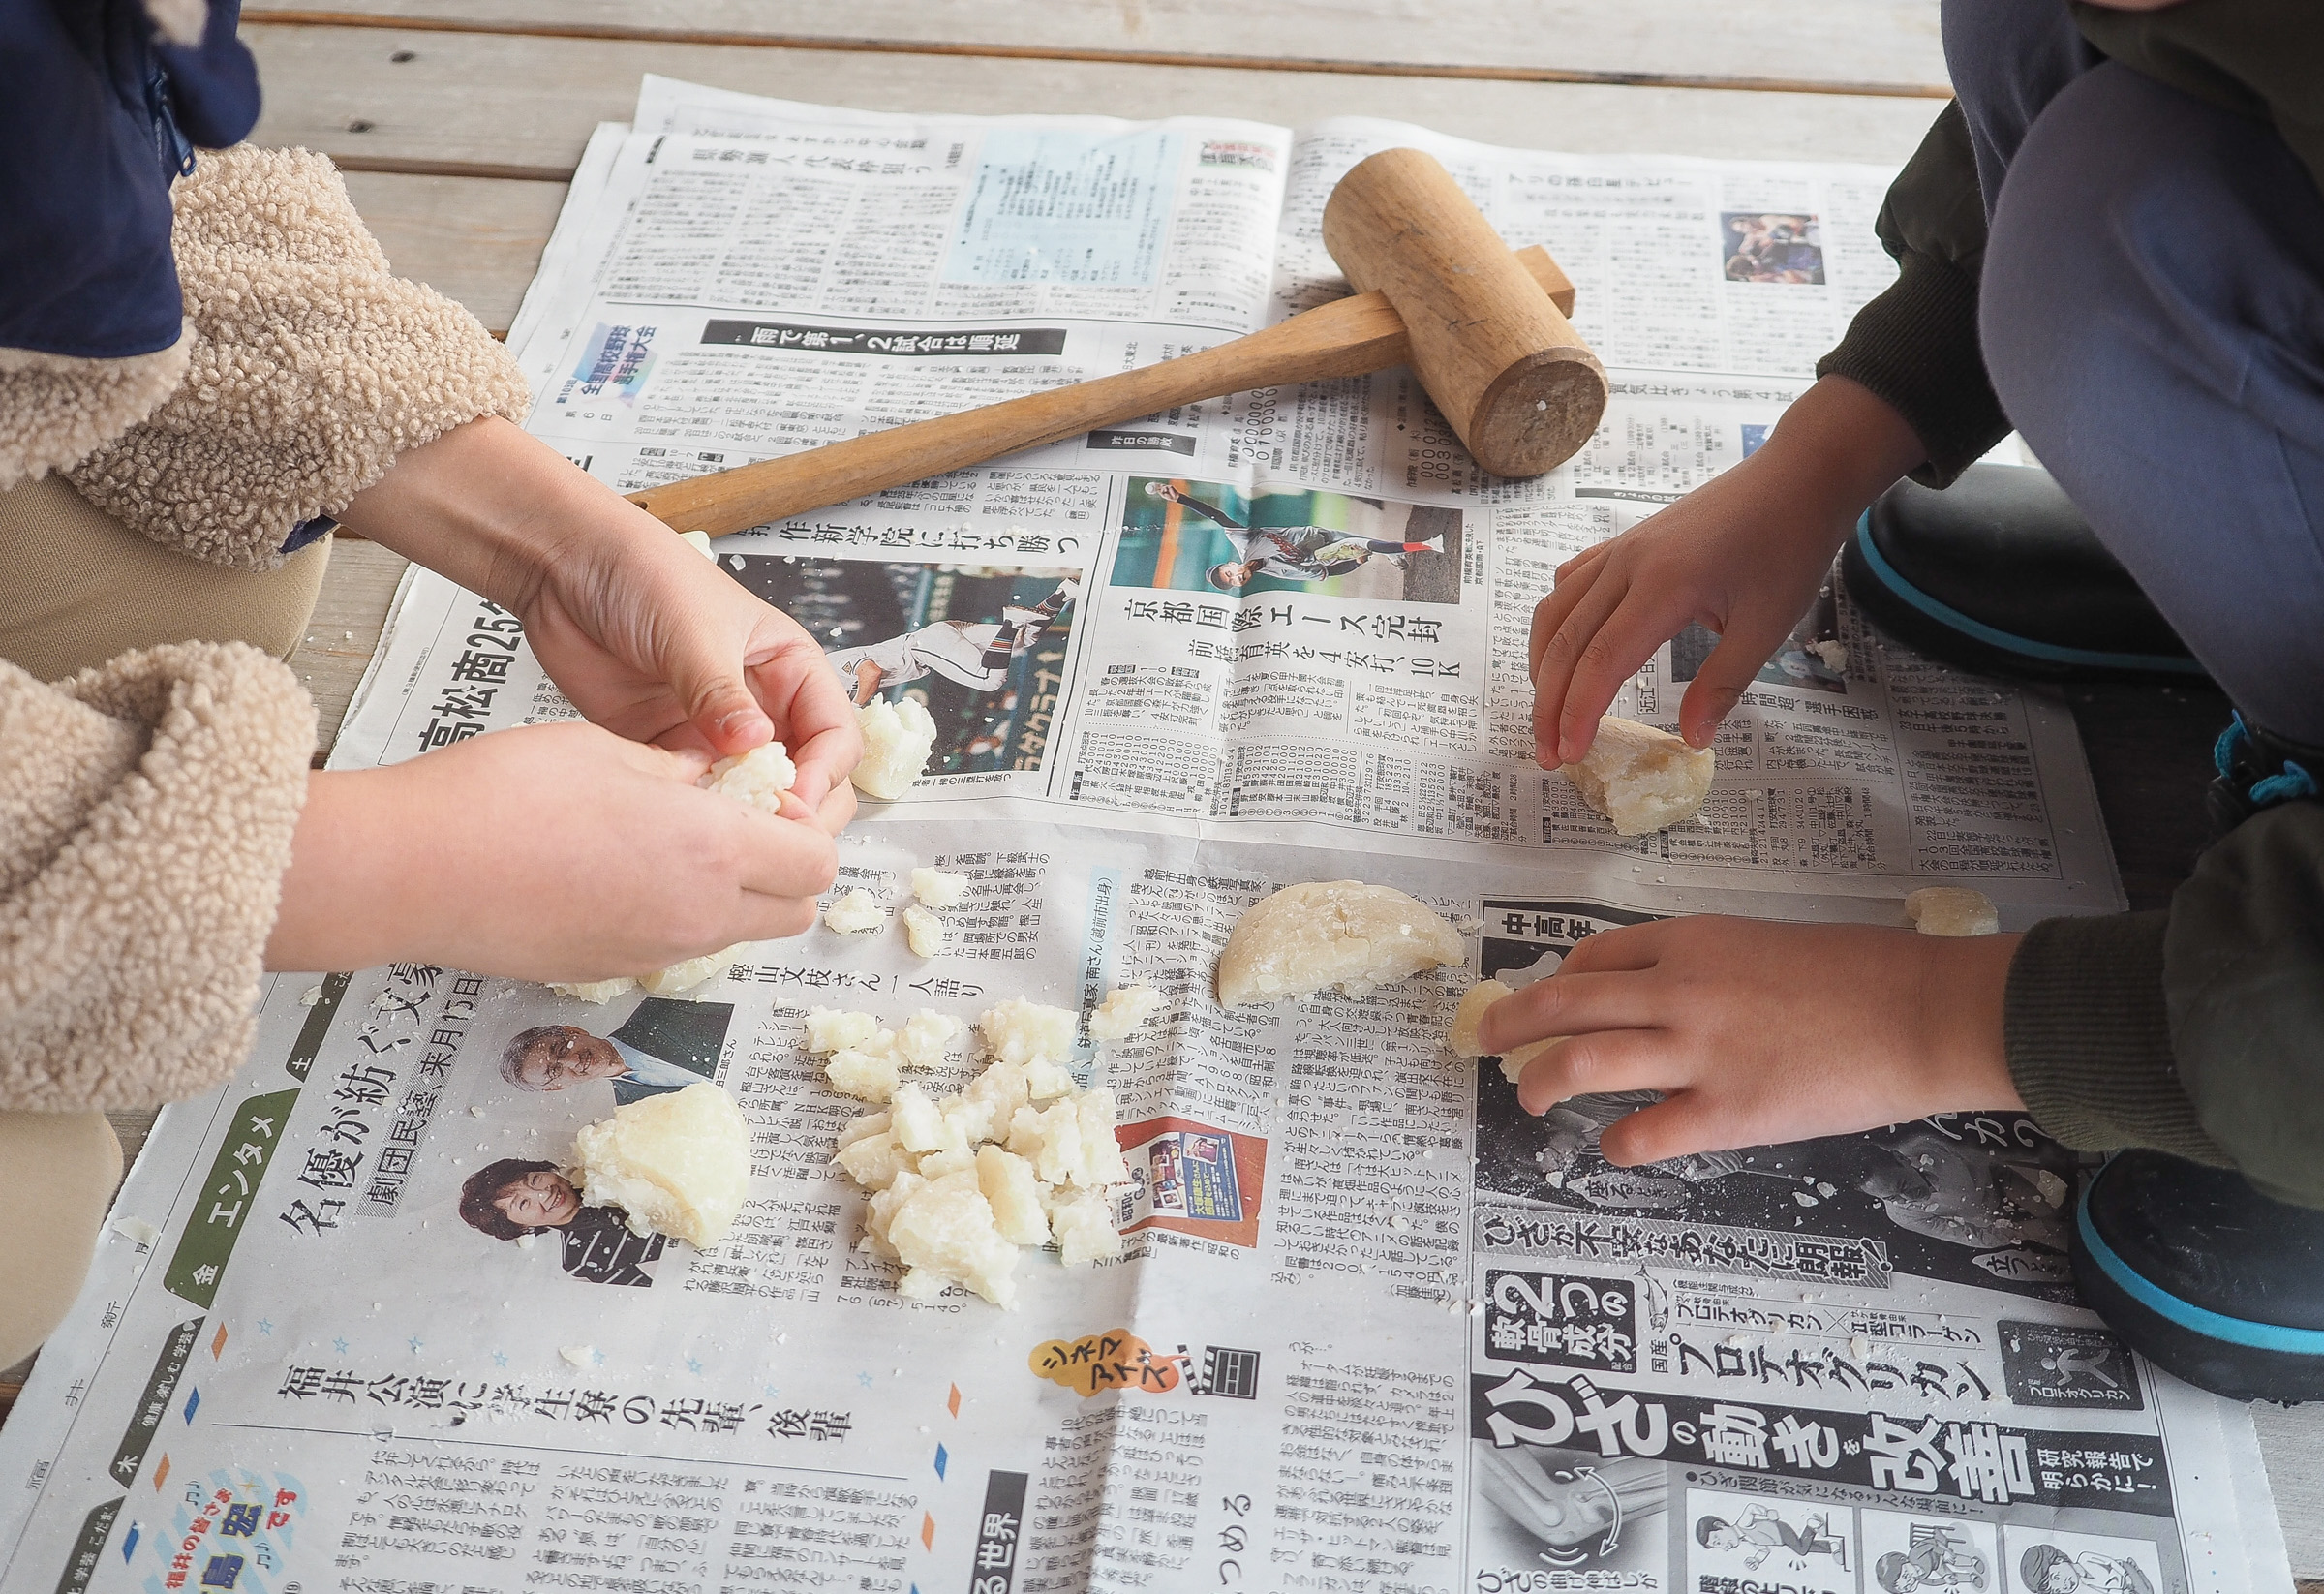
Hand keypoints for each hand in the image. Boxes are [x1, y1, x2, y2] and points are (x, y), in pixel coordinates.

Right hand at [266, 721, 839, 979]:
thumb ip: (681, 771)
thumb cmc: (499, 797)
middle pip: (794, 912)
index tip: (770, 795)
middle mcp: (694, 916)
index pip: (820, 863)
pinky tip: (620, 870)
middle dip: (785, 869)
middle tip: (737, 821)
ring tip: (671, 841)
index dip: (808, 828)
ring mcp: (651, 953)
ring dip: (731, 895)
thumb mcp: (609, 750)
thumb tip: (713, 780)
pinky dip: (674, 915)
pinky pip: (673, 948)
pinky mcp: (607, 971)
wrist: (409, 871)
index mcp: (711, 851)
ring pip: (736, 934)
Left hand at [337, 418, 861, 811]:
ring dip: (745, 819)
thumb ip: (720, 694)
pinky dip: (697, 817)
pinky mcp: (672, 750)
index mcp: (791, 669)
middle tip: (768, 835)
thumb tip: (752, 746)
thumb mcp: (693, 632)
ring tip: (720, 832)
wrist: (568, 569)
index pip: (836, 735)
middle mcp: (763, 706)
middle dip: (798, 811)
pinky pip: (699, 798)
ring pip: (755, 797)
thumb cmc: (645, 573)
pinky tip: (680, 823)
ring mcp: (718, 733)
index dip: (824, 775)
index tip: (794, 805)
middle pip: (809, 778)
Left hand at [1473, 916, 2023, 1165]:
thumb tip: (1665, 996)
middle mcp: (1678, 990)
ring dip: (1541, 1083)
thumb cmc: (1864, 973)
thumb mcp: (1770, 941)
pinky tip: (1617, 1147)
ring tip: (1528, 1098)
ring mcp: (1697, 1052)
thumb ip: (1711, 965)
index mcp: (1692, 940)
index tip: (1549, 1000)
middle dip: (1511, 1023)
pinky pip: (1644, 1134)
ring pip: (1581, 1065)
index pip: (1596, 958)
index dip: (1561, 982)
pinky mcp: (1726, 1113)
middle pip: (1564, 1004)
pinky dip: (1618, 1144)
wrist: (1922, 1012)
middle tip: (1484, 1039)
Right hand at [1528, 375, 1924, 763]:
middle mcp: (1628, 564)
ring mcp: (1621, 548)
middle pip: (1567, 643)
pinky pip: (1571, 583)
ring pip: (1557, 611)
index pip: (1602, 660)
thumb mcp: (1768, 626)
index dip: (1579, 713)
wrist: (1798, 476)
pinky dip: (1556, 623)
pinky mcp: (1625, 542)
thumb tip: (1693, 740)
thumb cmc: (1790, 546)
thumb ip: (1723, 684)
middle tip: (1549, 755)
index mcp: (1664, 585)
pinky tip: (1563, 648)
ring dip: (1543, 666)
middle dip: (1550, 705)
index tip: (1570, 755)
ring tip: (1548, 711)